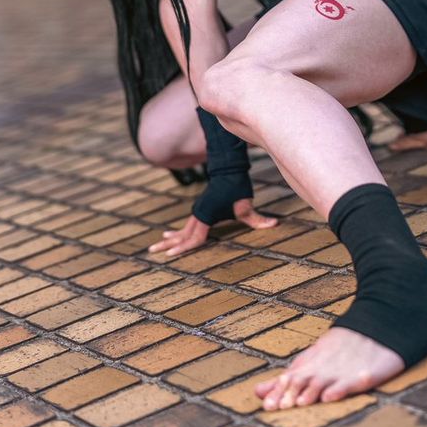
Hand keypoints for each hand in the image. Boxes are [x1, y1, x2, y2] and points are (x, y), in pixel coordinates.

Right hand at [147, 197, 278, 257]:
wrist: (228, 170)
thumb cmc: (237, 188)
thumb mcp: (247, 205)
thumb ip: (258, 219)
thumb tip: (275, 225)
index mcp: (206, 216)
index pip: (194, 238)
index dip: (183, 248)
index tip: (170, 256)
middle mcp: (198, 214)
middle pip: (181, 235)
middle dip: (168, 245)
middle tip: (152, 251)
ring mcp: (197, 212)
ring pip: (181, 229)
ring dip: (169, 239)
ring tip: (155, 245)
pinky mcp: (199, 210)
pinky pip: (186, 224)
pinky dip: (177, 232)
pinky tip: (169, 236)